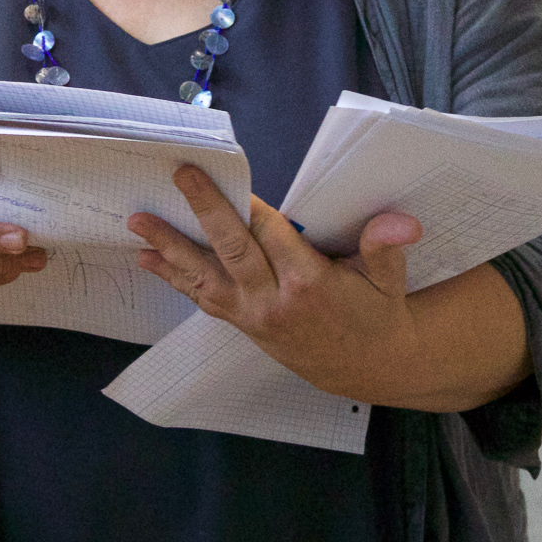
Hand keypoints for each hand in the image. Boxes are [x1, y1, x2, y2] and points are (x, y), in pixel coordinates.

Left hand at [130, 166, 425, 404]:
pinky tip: (147, 258)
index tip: (230, 174)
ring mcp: (253, 316)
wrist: (367, 367)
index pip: (273, 235)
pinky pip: (202, 298)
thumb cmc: (377, 312)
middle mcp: (274, 301)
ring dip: (169, 248)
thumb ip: (386, 247)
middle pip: (233, 250)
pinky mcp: (242, 324)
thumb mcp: (390, 280)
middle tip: (180, 176)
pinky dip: (175, 277)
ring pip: (206, 276)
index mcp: (310, 284)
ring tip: (137, 221)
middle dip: (205, 211)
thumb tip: (403, 222)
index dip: (251, 206)